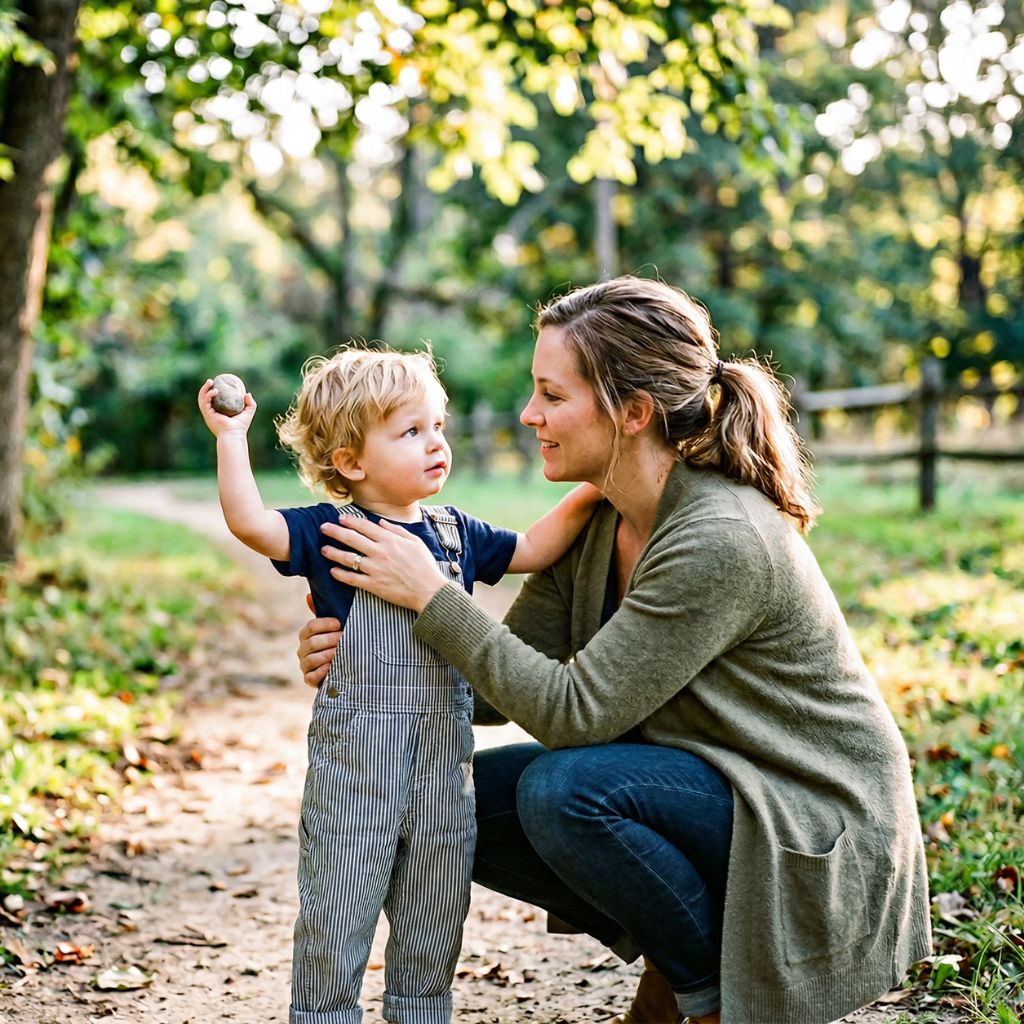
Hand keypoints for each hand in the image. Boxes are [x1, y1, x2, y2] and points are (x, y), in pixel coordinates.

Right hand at [197, 379, 255, 436]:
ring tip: (210, 381)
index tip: (217, 383)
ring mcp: (208, 414)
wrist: (235, 434)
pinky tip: (215, 390)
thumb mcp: (248, 412)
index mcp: (218, 413)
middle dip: (205, 388)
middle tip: (211, 381)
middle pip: (204, 398)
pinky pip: (205, 403)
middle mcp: (211, 413)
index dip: (212, 391)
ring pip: (202, 399)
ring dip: (204, 389)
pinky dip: (208, 395)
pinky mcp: (207, 415)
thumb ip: (250, 403)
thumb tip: (247, 393)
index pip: (213, 400)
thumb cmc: (241, 426)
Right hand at [297, 593, 340, 688]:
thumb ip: (322, 612)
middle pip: (313, 643)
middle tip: (345, 638)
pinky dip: (321, 672)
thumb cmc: (336, 641)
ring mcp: (304, 665)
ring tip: (342, 652)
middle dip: (331, 639)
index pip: (311, 627)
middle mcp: (302, 649)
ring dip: (329, 655)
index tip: (339, 623)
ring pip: (313, 659)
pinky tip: (331, 667)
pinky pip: (311, 677)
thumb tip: (308, 595)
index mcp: (306, 634)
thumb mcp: (331, 627)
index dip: (324, 624)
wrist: (341, 666)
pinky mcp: (309, 680)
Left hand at [319, 515, 447, 611]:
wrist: (430, 591)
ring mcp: (375, 569)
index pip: (365, 526)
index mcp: (390, 540)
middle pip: (352, 538)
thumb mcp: (415, 543)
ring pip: (348, 558)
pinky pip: (352, 579)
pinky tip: (333, 571)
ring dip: (333, 552)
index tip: (341, 519)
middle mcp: (380, 552)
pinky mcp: (373, 585)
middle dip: (335, 531)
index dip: (351, 521)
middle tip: (323, 528)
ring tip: (323, 549)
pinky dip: (341, 575)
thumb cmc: (425, 566)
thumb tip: (381, 522)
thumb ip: (397, 531)